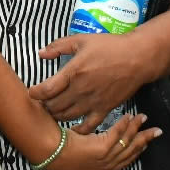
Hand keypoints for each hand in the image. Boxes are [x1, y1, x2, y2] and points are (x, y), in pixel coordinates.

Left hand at [29, 34, 155, 133]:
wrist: (138, 58)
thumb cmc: (110, 47)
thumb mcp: (81, 40)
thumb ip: (58, 46)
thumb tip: (40, 54)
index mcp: (73, 72)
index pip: (46, 90)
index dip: (35, 93)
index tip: (32, 92)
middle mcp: (81, 90)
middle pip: (54, 106)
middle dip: (44, 105)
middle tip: (41, 102)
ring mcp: (93, 102)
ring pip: (68, 116)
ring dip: (57, 115)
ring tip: (53, 111)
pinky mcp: (105, 109)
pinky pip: (89, 126)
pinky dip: (78, 130)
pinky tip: (72, 128)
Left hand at [44, 114, 159, 169]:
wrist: (46, 152)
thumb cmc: (56, 150)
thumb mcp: (77, 152)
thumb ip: (88, 146)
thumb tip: (90, 138)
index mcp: (101, 169)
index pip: (125, 160)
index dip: (137, 149)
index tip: (145, 141)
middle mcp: (105, 166)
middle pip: (131, 153)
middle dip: (144, 140)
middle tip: (156, 131)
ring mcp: (103, 159)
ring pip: (126, 142)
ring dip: (137, 129)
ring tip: (144, 118)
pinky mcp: (99, 149)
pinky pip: (117, 135)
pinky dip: (125, 125)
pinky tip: (129, 116)